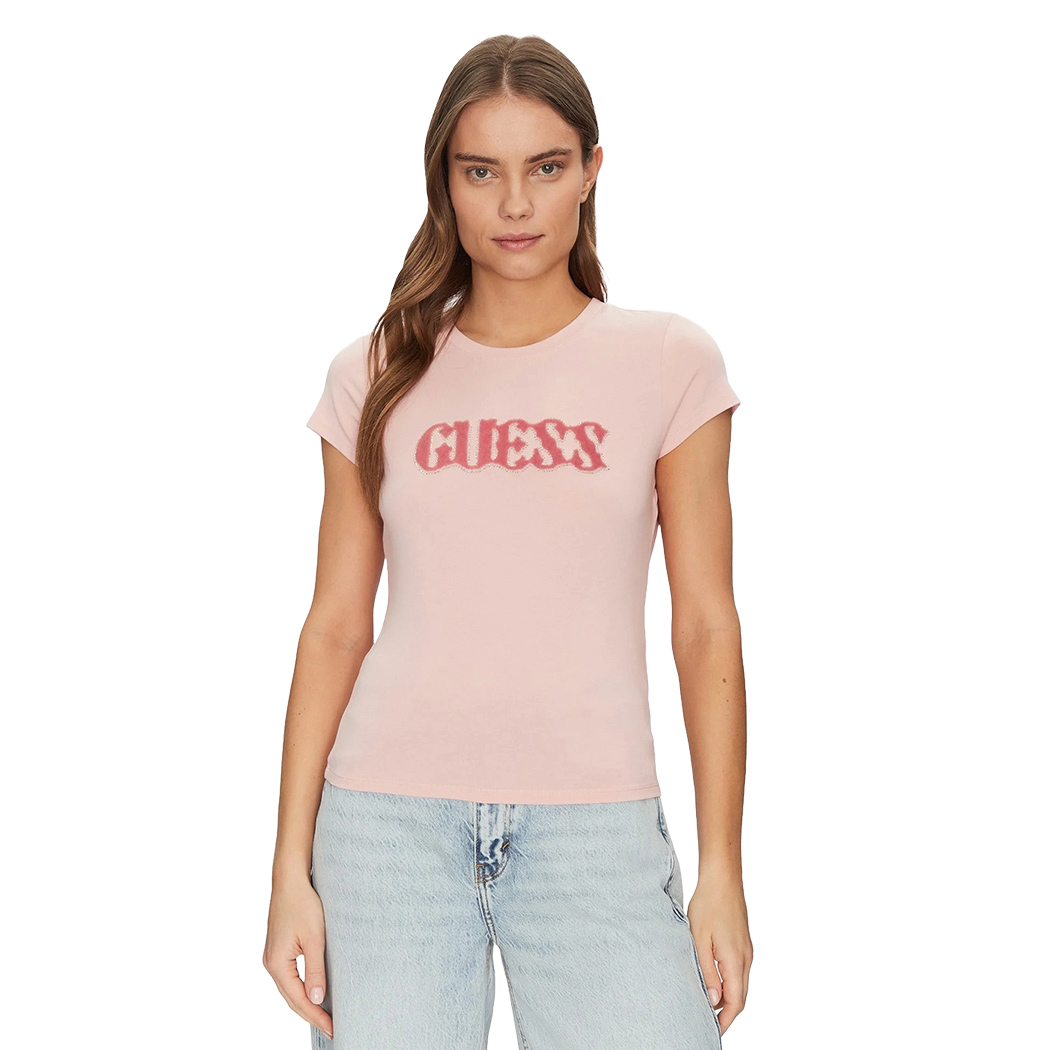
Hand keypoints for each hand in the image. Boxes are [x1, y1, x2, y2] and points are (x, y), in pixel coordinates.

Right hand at [262, 879, 332, 1039]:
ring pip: (290, 989)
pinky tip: (313, 992)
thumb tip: (316, 998)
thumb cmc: (302, 904)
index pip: (298, 999)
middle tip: (332, 1027)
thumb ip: (315, 970)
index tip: (333, 1028)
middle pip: (291, 998)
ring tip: (325, 1016)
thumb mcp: (314, 938)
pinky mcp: (279, 949)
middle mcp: (271, 963)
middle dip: (311, 1014)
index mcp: (277, 964)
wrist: (290, 879)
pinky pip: (290, 977)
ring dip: (306, 1003)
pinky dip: (301, 988)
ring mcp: (273, 956)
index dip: (316, 1016)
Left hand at [686, 878, 752, 1035]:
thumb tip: (714, 1000)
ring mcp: (746, 950)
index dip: (725, 1021)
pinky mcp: (743, 942)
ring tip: (708, 1004)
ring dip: (727, 997)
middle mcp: (745, 959)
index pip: (735, 1003)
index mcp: (735, 961)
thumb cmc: (708, 904)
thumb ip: (707, 971)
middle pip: (740, 997)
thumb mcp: (699, 939)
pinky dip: (729, 982)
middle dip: (726, 1014)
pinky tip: (714, 979)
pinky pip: (739, 971)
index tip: (713, 1031)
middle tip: (709, 1022)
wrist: (723, 878)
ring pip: (740, 984)